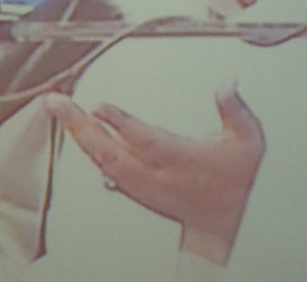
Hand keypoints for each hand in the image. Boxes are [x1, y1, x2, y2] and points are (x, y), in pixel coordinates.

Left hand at [44, 85, 264, 265]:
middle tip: (59, 103)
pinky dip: (89, 151)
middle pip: (111, 153)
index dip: (121, 124)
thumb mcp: (248, 141)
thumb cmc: (238, 180)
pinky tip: (76, 134)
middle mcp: (158, 177)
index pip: (147, 141)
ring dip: (80, 136)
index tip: (99, 107)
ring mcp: (144, 186)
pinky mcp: (136, 191)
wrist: (231, 222)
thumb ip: (235, 110)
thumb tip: (226, 84)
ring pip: (104, 163)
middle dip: (81, 126)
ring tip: (61, 111)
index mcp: (183, 161)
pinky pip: (106, 171)